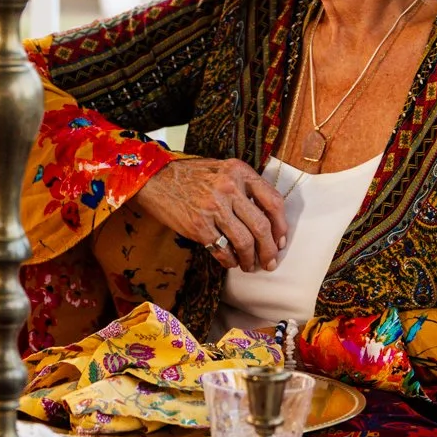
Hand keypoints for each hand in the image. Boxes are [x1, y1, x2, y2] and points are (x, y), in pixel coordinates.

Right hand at [134, 157, 287, 272]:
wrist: (155, 179)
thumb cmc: (191, 176)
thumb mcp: (223, 170)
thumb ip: (245, 187)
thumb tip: (268, 219)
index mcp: (240, 171)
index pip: (273, 201)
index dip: (281, 225)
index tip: (281, 240)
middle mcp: (229, 188)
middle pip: (261, 226)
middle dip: (269, 249)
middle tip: (270, 261)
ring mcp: (213, 208)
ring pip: (244, 241)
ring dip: (251, 259)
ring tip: (251, 265)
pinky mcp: (199, 226)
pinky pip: (223, 250)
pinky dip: (230, 260)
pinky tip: (231, 262)